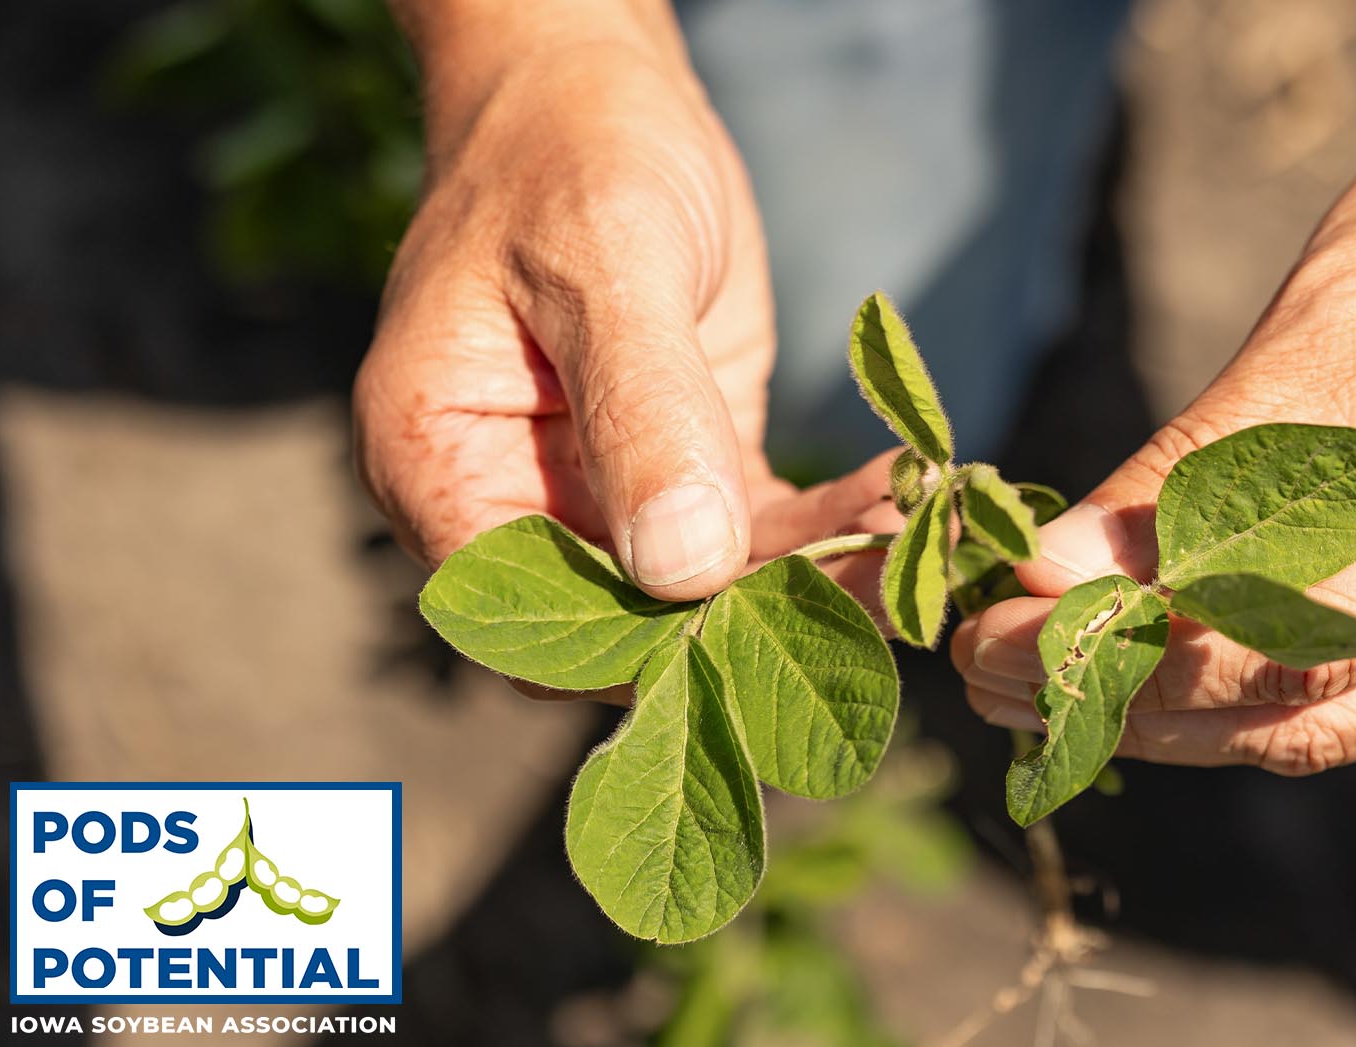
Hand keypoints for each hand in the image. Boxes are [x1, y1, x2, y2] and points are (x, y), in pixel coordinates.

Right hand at [356, 18, 893, 606]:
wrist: (602, 92)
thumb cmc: (574, 156)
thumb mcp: (607, 266)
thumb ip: (642, 414)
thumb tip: (682, 571)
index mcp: (440, 467)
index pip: (528, 613)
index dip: (635, 646)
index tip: (756, 633)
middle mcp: (513, 500)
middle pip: (623, 619)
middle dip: (745, 624)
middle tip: (878, 601)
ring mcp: (602, 491)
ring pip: (704, 588)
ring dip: (808, 579)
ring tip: (915, 551)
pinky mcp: (683, 468)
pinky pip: (752, 530)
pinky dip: (824, 526)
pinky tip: (900, 497)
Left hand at [953, 40, 1355, 772]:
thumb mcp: (1321, 333)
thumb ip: (1189, 477)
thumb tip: (1048, 579)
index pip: (1296, 641)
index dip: (1129, 657)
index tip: (990, 639)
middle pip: (1304, 711)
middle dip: (1131, 702)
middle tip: (982, 673)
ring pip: (1318, 714)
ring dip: (1170, 705)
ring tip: (1028, 674)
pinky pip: (1346, 674)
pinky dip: (1232, 669)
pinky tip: (1129, 650)